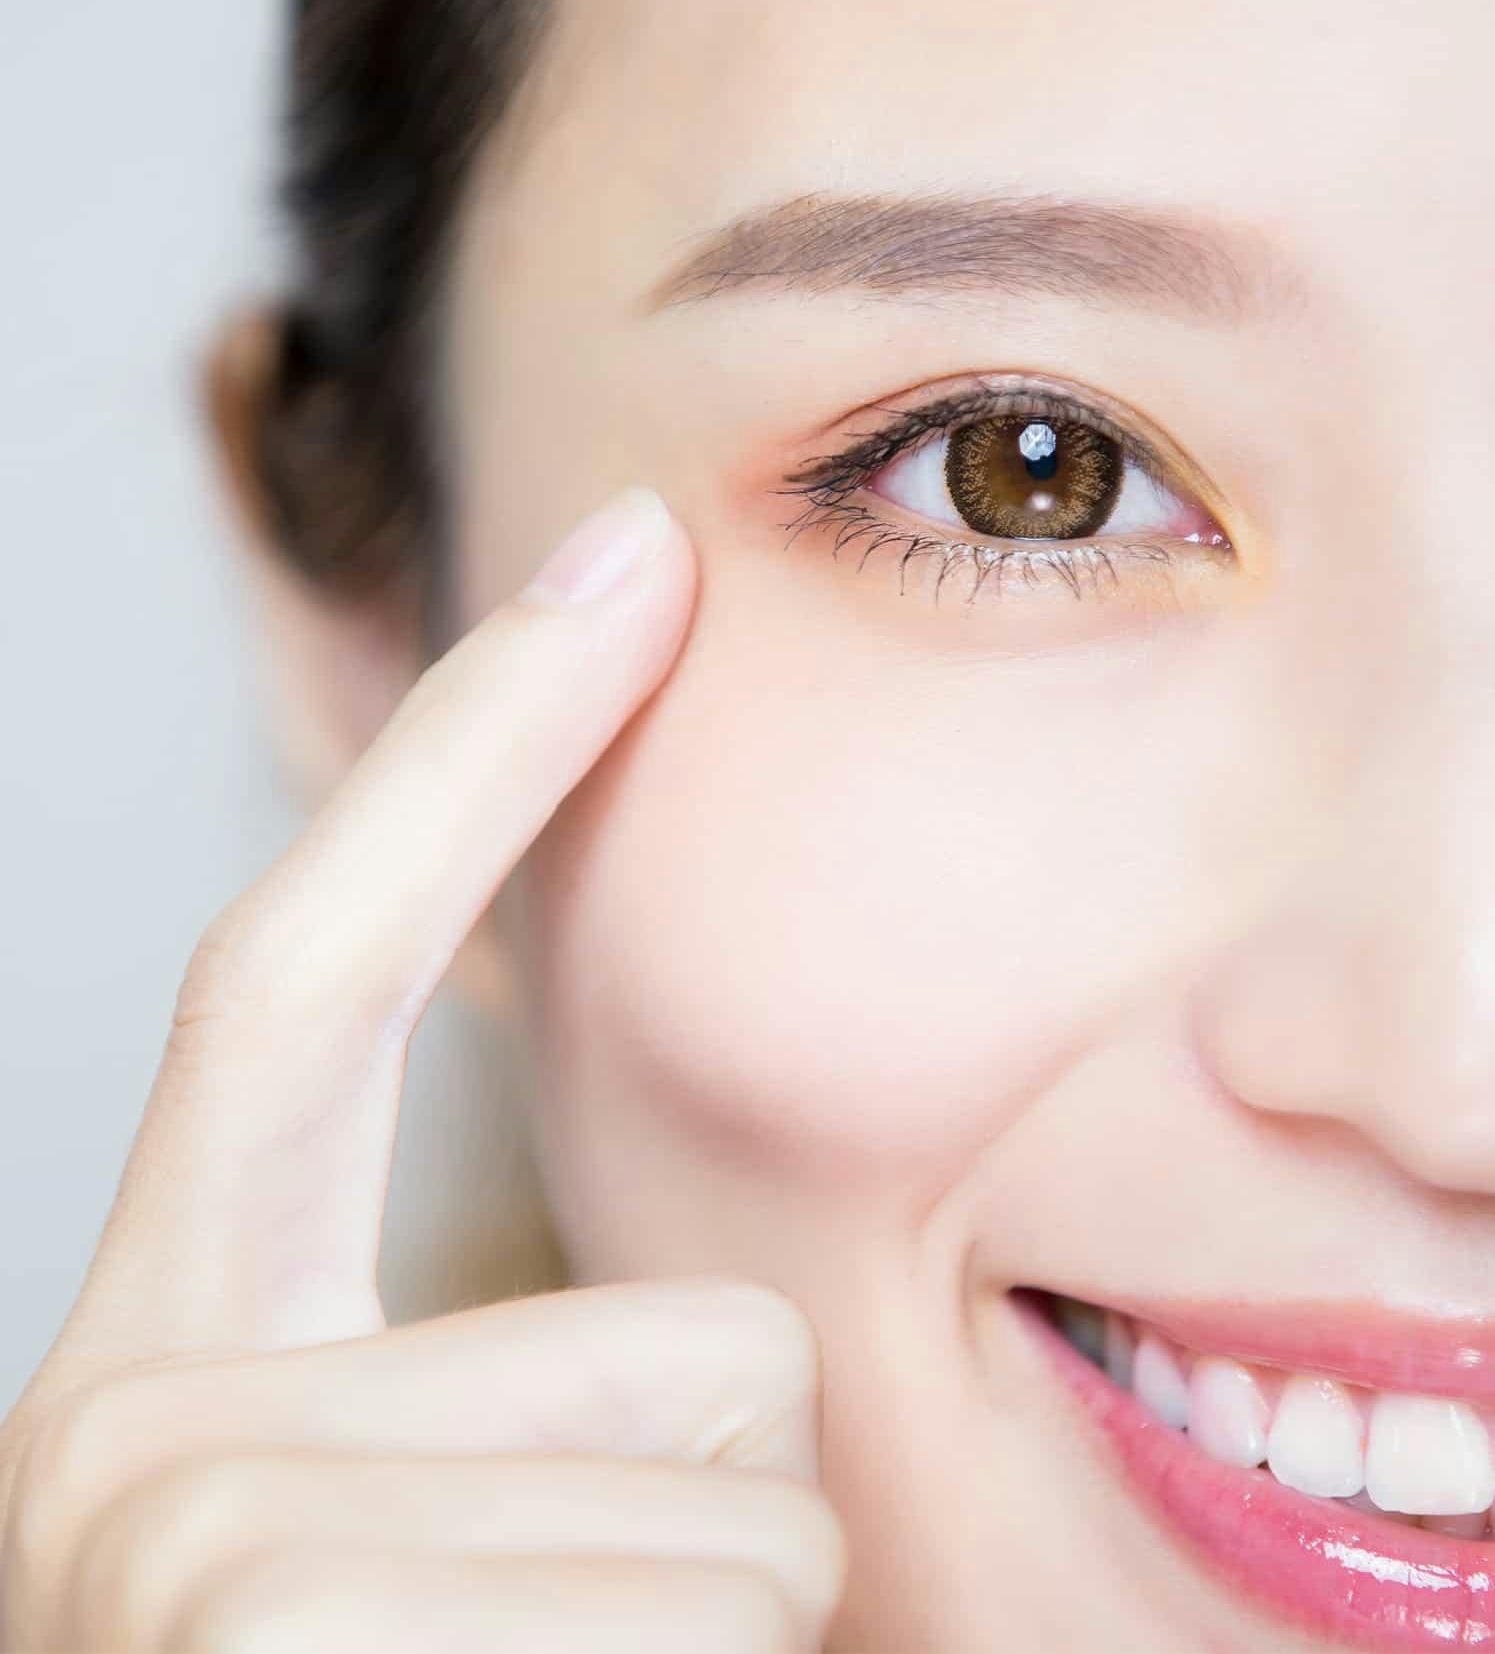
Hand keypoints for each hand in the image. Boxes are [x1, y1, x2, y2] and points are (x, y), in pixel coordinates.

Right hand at [0, 488, 845, 1651]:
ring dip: (714, 1653)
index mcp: (182, 1372)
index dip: (473, 740)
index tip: (626, 549)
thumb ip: (548, 1391)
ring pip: (753, 1507)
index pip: (323, 965)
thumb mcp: (457, 1551)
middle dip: (721, 1518)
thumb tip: (748, 1322)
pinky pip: (731, 1608)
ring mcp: (199, 1558)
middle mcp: (140, 1437)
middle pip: (702, 1342)